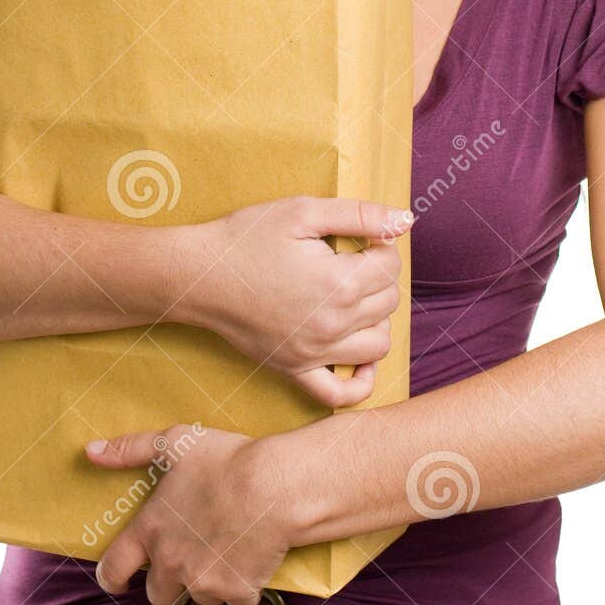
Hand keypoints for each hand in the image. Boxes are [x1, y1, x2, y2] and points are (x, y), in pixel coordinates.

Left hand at [87, 424, 292, 604]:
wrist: (275, 487)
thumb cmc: (226, 461)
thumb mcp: (174, 444)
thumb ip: (130, 449)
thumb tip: (90, 452)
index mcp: (151, 531)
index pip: (114, 568)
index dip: (111, 578)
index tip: (116, 581)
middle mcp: (171, 563)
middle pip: (158, 594)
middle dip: (170, 581)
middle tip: (190, 556)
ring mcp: (204, 582)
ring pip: (200, 597)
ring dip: (209, 582)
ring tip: (227, 549)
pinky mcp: (237, 591)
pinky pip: (237, 601)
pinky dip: (243, 587)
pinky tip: (253, 559)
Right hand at [166, 197, 413, 406]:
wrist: (199, 276)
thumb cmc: (247, 238)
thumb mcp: (302, 211)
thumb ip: (359, 214)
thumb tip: (405, 219)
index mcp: (340, 284)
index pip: (391, 267)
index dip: (380, 246)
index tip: (358, 239)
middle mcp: (334, 325)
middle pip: (388, 302)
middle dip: (377, 277)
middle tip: (349, 261)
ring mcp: (316, 353)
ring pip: (378, 344)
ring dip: (375, 319)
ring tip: (350, 297)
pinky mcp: (295, 369)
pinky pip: (340, 393)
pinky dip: (360, 380)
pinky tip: (358, 357)